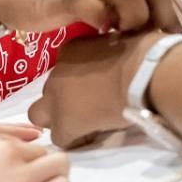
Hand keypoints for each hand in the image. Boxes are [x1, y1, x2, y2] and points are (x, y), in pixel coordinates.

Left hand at [27, 31, 167, 148]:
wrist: (143, 74)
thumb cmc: (141, 53)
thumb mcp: (116, 41)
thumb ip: (105, 51)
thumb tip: (116, 58)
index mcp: (69, 50)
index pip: (63, 70)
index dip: (77, 82)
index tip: (95, 87)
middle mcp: (56, 72)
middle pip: (48, 91)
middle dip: (61, 100)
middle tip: (85, 107)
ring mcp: (57, 99)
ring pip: (39, 115)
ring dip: (58, 120)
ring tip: (83, 125)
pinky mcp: (65, 123)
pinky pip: (60, 138)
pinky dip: (74, 139)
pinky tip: (93, 135)